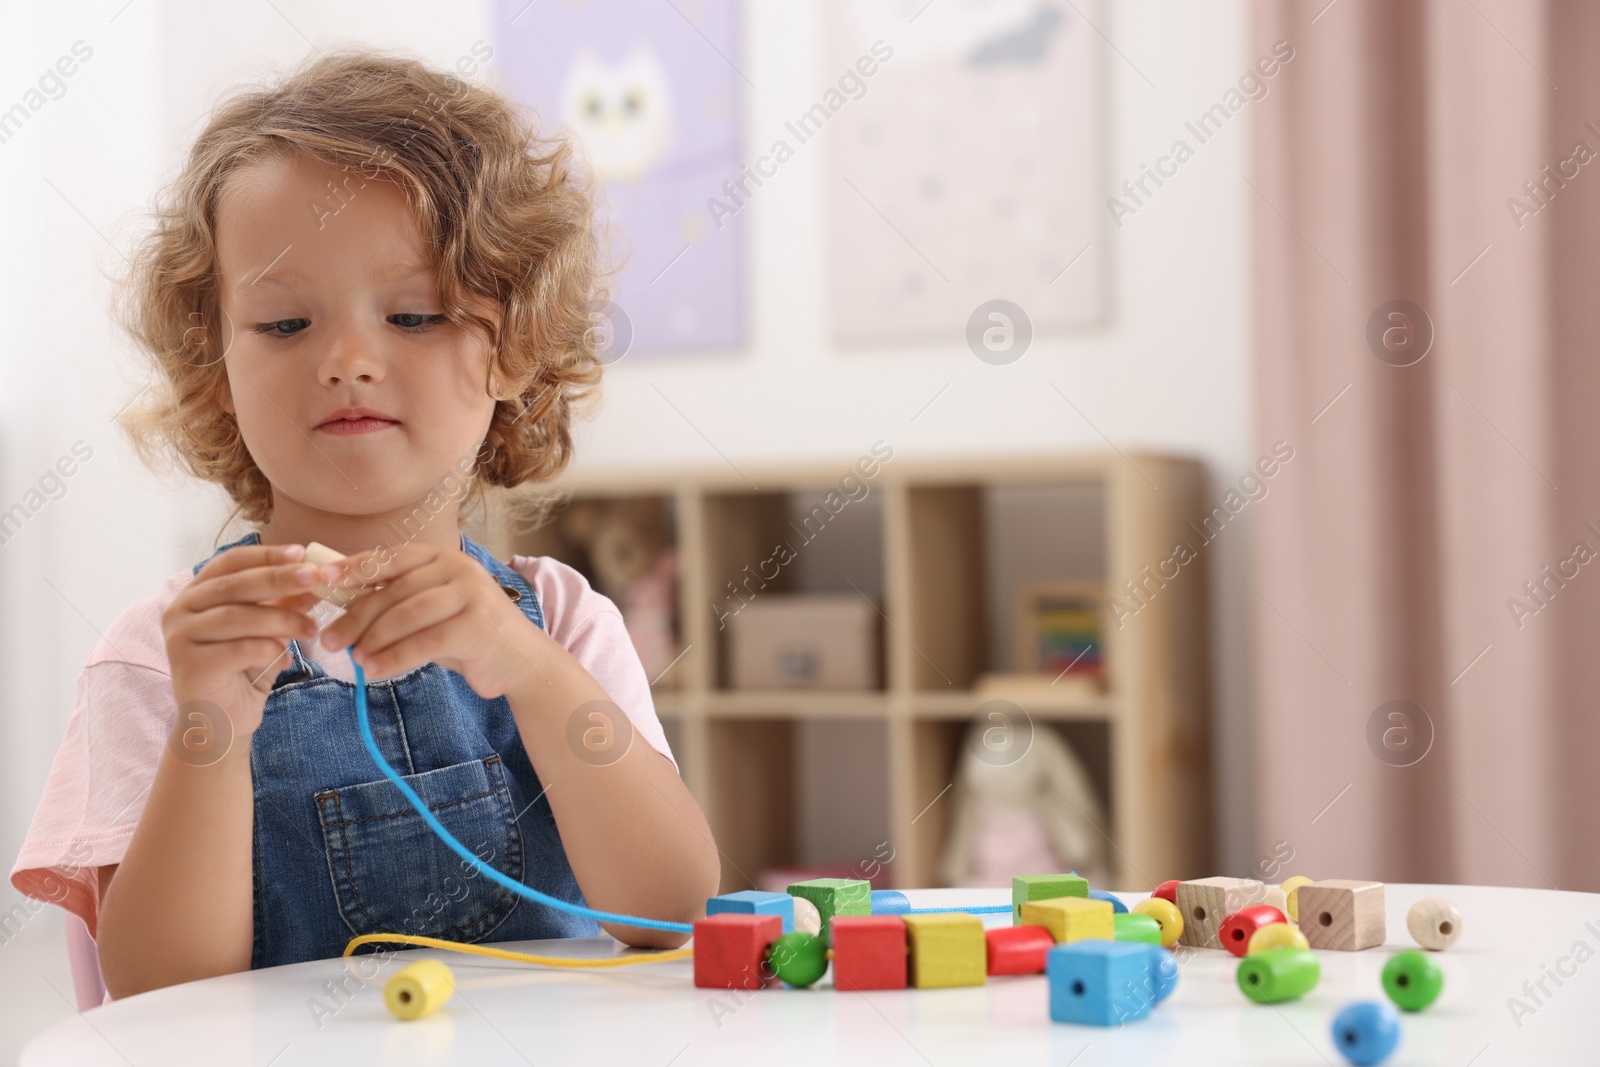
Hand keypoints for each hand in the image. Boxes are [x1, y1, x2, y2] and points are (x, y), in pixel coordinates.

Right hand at [163, 543, 330, 743]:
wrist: (220, 723)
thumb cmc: (243, 671)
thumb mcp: (267, 630)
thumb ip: (284, 603)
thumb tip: (318, 576)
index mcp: (195, 593)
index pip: (230, 562)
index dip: (267, 554)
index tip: (303, 552)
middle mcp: (180, 610)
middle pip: (236, 585)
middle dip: (281, 579)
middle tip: (317, 578)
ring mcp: (180, 638)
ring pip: (239, 616)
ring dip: (283, 620)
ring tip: (311, 629)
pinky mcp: (190, 666)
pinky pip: (238, 649)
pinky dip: (269, 650)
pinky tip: (285, 657)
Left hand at [318, 542, 541, 697]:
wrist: (520, 662)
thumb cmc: (468, 635)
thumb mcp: (431, 612)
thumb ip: (397, 604)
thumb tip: (341, 606)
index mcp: (444, 558)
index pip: (391, 558)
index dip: (354, 567)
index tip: (321, 579)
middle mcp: (459, 569)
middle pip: (395, 590)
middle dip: (357, 616)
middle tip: (330, 639)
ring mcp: (471, 594)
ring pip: (407, 614)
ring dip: (374, 640)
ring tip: (354, 660)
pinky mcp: (477, 625)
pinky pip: (425, 642)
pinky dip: (395, 658)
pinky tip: (375, 671)